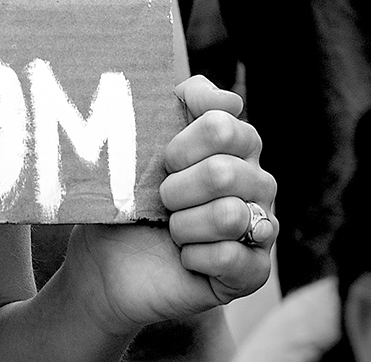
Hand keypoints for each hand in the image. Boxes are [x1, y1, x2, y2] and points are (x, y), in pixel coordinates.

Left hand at [56, 76, 275, 333]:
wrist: (109, 259)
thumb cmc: (129, 194)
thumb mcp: (145, 138)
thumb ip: (184, 102)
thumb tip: (229, 99)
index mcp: (236, 143)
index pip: (224, 123)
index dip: (183, 144)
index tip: (164, 160)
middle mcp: (258, 181)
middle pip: (224, 171)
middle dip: (177, 190)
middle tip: (162, 201)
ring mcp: (261, 227)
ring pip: (229, 216)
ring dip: (184, 226)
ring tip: (173, 230)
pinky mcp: (253, 271)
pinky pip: (233, 259)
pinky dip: (195, 258)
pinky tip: (185, 258)